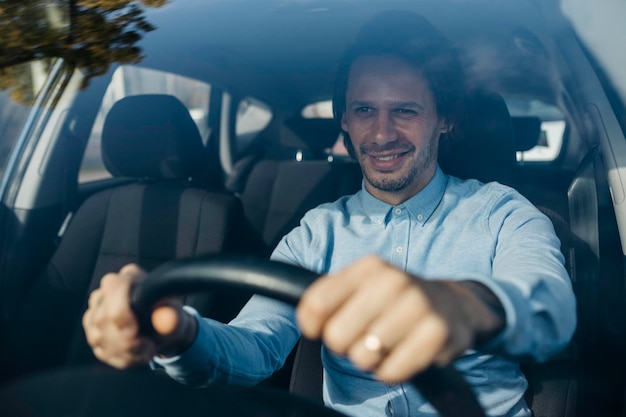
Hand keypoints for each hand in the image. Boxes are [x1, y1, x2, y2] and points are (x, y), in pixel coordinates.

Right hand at [82, 264, 196, 368]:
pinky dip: (121, 358)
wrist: (164, 329)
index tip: (133, 333)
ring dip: (126, 352)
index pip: (114, 288)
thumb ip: (172, 316)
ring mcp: (96, 311)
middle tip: (148, 347)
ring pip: (98, 337)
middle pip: (103, 318)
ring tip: (146, 349)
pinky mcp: (93, 331)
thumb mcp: (175, 315)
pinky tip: (136, 354)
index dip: (120, 312)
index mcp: (130, 277)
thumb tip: (168, 320)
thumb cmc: (168, 315)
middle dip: (126, 341)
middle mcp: (107, 291)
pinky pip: (100, 350)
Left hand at [296, 256, 503, 382]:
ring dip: (372, 360)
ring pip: (363, 357)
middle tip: (366, 335)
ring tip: (388, 343)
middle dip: (347, 345)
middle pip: (336, 337)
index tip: (326, 326)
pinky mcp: (438, 334)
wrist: (453, 304)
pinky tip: (404, 353)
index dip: (314, 326)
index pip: (316, 304)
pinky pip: (391, 372)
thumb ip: (326, 298)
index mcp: (369, 267)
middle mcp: (393, 281)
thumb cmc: (394, 300)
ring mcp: (418, 305)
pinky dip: (392, 371)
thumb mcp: (361, 286)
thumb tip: (310, 324)